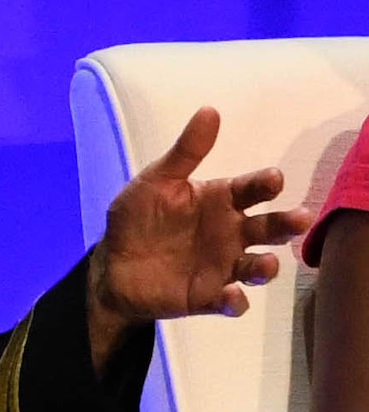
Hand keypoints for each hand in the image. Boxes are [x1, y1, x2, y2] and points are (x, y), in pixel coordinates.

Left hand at [86, 106, 313, 370]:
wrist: (112, 262)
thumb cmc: (139, 217)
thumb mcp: (157, 180)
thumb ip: (186, 151)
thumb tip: (210, 110)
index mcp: (219, 201)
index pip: (250, 190)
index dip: (265, 183)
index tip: (274, 179)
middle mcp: (229, 233)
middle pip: (267, 228)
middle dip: (286, 224)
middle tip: (299, 218)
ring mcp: (222, 266)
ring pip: (257, 267)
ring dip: (266, 267)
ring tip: (265, 263)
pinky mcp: (208, 296)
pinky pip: (230, 301)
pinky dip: (234, 300)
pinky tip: (230, 294)